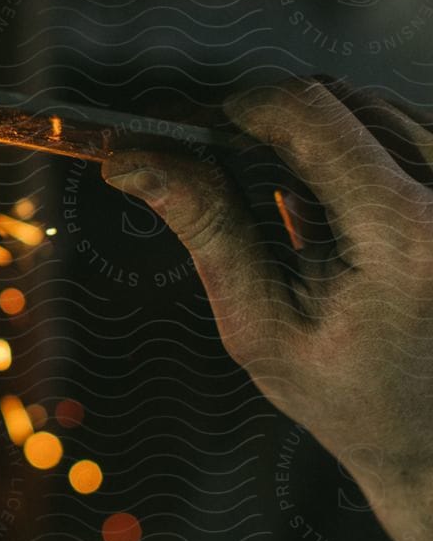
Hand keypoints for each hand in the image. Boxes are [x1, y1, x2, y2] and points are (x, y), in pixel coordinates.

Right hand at [101, 80, 432, 540]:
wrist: (430, 440)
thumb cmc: (348, 398)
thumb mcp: (260, 326)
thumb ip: (208, 229)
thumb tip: (137, 162)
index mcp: (401, 236)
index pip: (310, 113)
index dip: (242, 108)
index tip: (198, 131)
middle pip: (343, 100)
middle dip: (275, 122)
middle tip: (227, 167)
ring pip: (375, 107)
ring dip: (320, 137)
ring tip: (291, 207)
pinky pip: (406, 130)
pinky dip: (360, 151)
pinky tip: (338, 208)